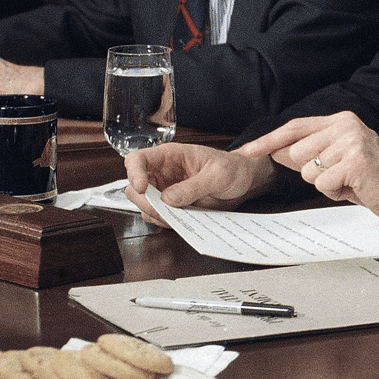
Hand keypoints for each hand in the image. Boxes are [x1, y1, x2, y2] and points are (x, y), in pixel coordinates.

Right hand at [125, 142, 278, 226]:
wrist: (244, 182)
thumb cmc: (232, 168)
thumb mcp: (218, 175)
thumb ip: (194, 186)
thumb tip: (168, 199)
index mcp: (171, 156)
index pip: (138, 159)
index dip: (134, 173)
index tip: (143, 188)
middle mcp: (163, 173)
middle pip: (134, 187)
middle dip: (145, 202)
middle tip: (165, 210)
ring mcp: (165, 190)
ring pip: (144, 205)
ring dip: (156, 214)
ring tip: (180, 215)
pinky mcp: (172, 206)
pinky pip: (158, 217)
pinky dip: (165, 222)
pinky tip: (183, 220)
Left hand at [234, 111, 378, 241]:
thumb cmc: (375, 180)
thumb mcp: (339, 163)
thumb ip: (310, 154)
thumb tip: (276, 151)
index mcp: (341, 120)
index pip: (294, 128)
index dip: (267, 141)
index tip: (246, 151)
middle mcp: (345, 124)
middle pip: (297, 153)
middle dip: (312, 173)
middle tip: (340, 177)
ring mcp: (351, 140)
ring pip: (309, 171)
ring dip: (326, 185)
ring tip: (351, 183)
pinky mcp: (355, 159)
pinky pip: (324, 184)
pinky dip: (337, 193)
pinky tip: (357, 188)